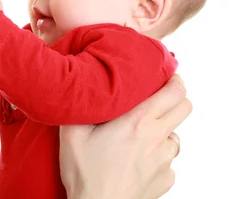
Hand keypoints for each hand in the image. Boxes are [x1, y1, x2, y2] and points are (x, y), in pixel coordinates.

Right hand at [59, 74, 190, 198]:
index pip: (174, 92)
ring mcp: (164, 161)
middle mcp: (156, 139)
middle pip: (184, 108)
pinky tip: (137, 160)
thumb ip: (80, 108)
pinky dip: (157, 156)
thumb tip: (81, 89)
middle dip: (174, 99)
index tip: (166, 76)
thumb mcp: (72, 134)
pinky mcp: (165, 179)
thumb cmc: (84, 173)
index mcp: (137, 122)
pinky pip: (168, 161)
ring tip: (140, 135)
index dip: (174, 80)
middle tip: (156, 100)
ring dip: (163, 131)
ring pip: (175, 136)